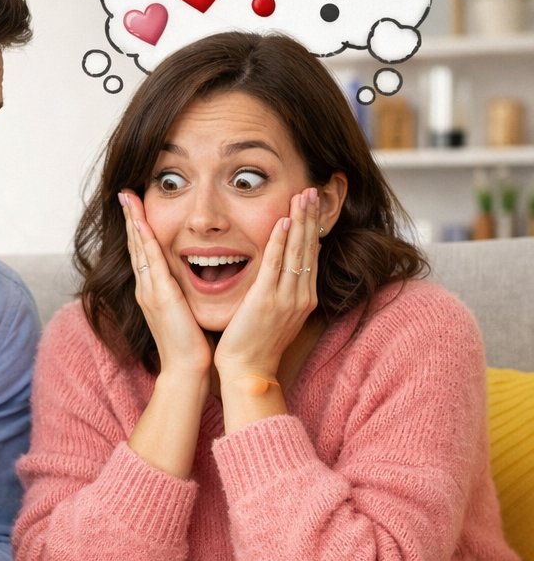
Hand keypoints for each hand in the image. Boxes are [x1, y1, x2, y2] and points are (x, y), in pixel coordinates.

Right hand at [121, 191, 212, 379]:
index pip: (145, 254)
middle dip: (131, 219)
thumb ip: (186, 296)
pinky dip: (144, 240)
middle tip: (125, 193)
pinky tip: (140, 222)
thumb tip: (198, 281)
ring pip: (139, 249)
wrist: (187, 371)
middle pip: (136, 246)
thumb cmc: (192, 346)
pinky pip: (150, 261)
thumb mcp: (187, 313)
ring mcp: (150, 291)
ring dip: (133, 222)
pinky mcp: (160, 296)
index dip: (139, 230)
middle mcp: (147, 289)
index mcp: (153, 293)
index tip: (137, 207)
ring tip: (127, 198)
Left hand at [214, 187, 321, 381]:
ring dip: (300, 220)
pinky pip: (275, 264)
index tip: (312, 205)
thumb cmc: (255, 345)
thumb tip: (288, 271)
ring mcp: (286, 298)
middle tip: (312, 189)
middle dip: (311, 217)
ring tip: (302, 195)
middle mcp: (300, 296)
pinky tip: (283, 221)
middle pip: (309, 248)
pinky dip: (280, 241)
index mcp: (303, 299)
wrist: (248, 371)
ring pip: (297, 251)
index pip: (311, 255)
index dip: (312, 228)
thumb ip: (284, 292)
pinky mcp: (267, 300)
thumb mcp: (277, 316)